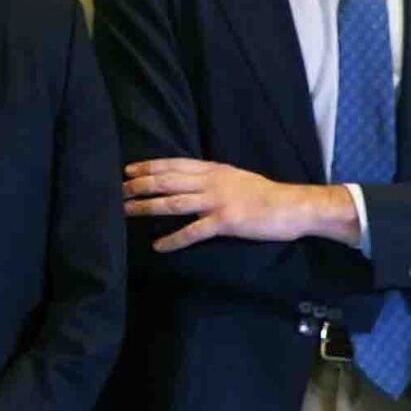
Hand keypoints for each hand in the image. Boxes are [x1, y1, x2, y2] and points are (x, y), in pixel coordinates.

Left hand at [122, 157, 353, 251]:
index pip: (175, 164)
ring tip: (126, 211)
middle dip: (140, 185)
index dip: (150, 166)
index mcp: (214, 170)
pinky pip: (193, 232)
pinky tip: (158, 246)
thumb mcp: (236, 177)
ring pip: (174, 202)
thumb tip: (190, 180)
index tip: (128, 169)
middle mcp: (212, 182)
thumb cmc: (265, 195)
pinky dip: (173, 239)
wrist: (293, 206)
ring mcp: (218, 201)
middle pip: (168, 180)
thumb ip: (212, 178)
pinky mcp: (226, 222)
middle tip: (117, 190)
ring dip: (148, 207)